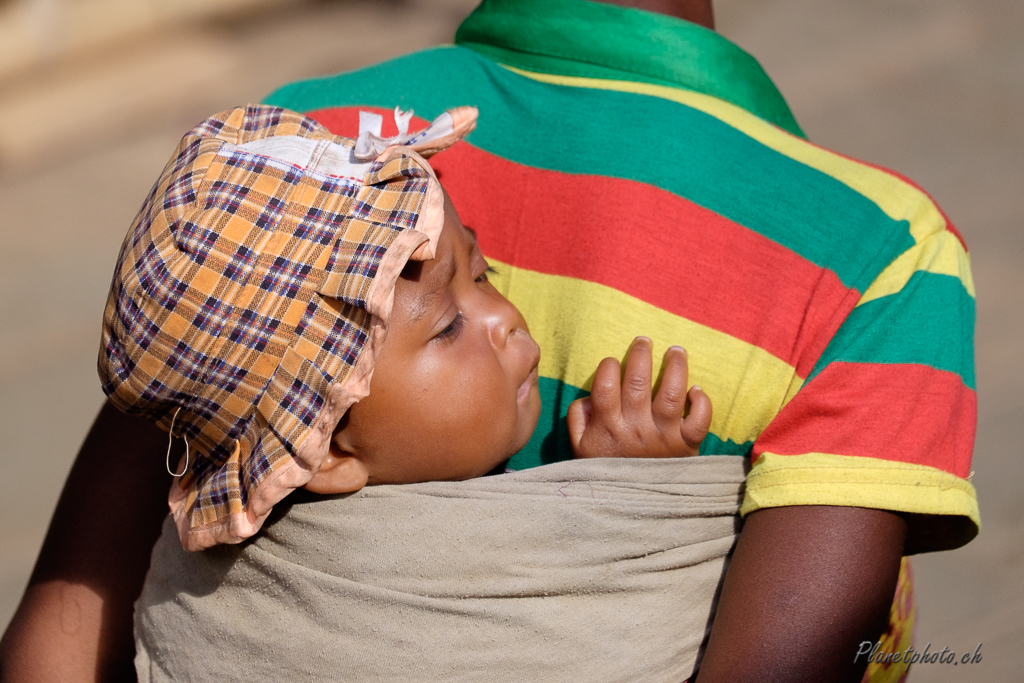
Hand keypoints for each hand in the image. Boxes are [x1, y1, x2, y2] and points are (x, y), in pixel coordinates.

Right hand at [567, 337, 711, 458]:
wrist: (634, 508)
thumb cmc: (606, 472)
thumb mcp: (579, 449)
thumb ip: (578, 418)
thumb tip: (590, 396)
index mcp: (608, 426)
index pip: (606, 384)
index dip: (609, 366)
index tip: (612, 362)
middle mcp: (636, 427)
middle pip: (638, 380)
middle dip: (641, 354)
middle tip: (644, 341)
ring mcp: (663, 435)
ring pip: (672, 392)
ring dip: (675, 366)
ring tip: (675, 351)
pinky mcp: (686, 445)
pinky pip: (699, 419)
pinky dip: (702, 401)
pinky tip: (695, 390)